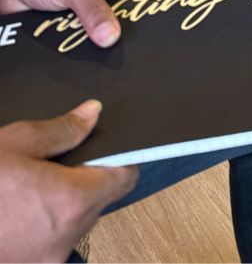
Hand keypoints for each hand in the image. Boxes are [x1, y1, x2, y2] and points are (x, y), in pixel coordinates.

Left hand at [0, 0, 170, 47]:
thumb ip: (94, 10)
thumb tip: (111, 37)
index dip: (176, 5)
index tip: (185, 24)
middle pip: (142, 19)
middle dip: (144, 35)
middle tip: (153, 54)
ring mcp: (99, 13)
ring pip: (117, 35)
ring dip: (114, 46)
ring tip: (123, 62)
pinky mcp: (81, 29)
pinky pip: (94, 45)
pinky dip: (94, 54)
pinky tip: (96, 65)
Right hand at [0, 100, 137, 261]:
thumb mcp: (14, 142)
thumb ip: (61, 130)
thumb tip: (93, 115)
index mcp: (71, 202)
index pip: (124, 178)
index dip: (121, 158)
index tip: (109, 146)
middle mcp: (65, 240)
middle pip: (97, 202)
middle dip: (83, 179)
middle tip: (54, 161)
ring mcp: (45, 263)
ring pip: (72, 225)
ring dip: (58, 205)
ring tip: (26, 187)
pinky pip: (47, 243)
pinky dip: (38, 226)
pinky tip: (14, 210)